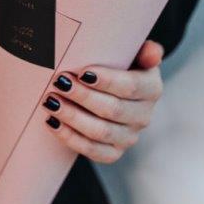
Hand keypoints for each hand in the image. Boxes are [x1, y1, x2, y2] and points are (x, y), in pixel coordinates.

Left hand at [41, 39, 164, 163]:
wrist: (109, 92)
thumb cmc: (117, 66)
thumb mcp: (131, 53)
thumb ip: (142, 50)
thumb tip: (153, 52)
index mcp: (152, 89)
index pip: (131, 87)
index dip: (108, 81)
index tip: (82, 72)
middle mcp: (144, 116)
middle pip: (113, 109)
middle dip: (83, 96)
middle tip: (59, 83)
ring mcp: (129, 137)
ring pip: (100, 132)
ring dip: (72, 117)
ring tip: (50, 101)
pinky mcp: (113, 152)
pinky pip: (92, 151)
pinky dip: (70, 137)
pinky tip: (52, 122)